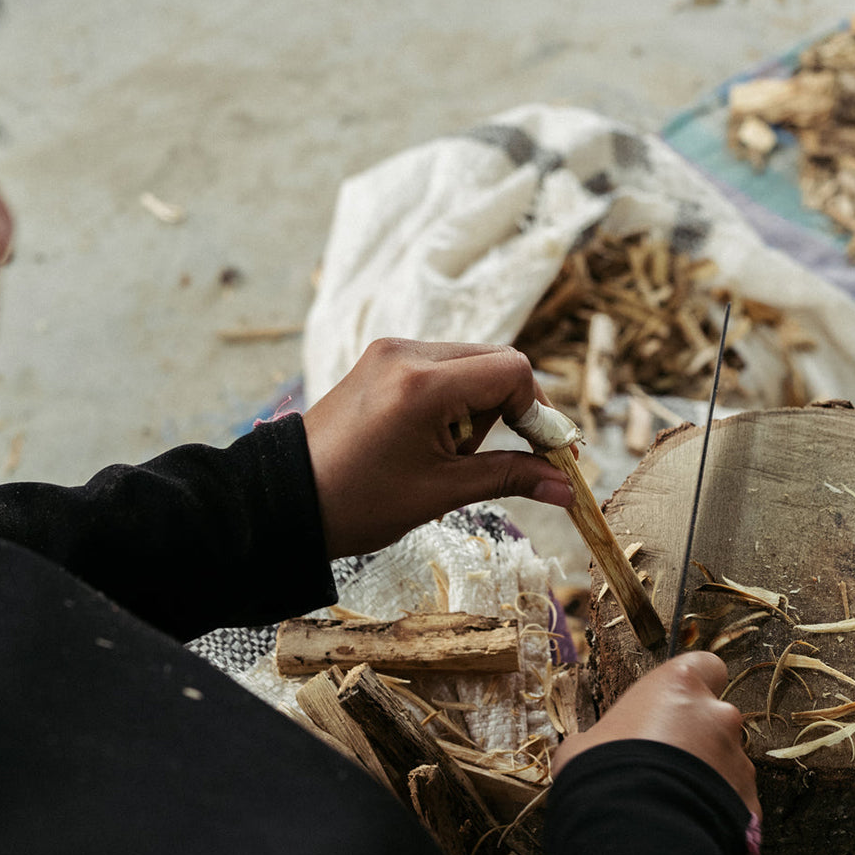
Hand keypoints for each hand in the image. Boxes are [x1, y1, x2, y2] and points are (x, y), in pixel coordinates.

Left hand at [302, 338, 573, 559]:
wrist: (288, 500)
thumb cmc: (358, 503)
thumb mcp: (441, 492)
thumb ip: (509, 478)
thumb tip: (566, 487)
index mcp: (422, 383)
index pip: (511, 371)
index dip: (537, 413)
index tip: (545, 454)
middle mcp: (406, 353)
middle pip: (495, 361)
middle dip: (510, 410)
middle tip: (497, 457)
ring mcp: (390, 352)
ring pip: (470, 363)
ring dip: (479, 406)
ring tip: (446, 453)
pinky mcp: (380, 361)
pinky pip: (440, 368)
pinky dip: (453, 400)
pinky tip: (431, 438)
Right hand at [552, 652, 760, 817]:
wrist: (637, 834)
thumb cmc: (604, 771)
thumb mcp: (586, 742)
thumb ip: (608, 735)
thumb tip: (592, 749)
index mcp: (678, 686)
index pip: (706, 665)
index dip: (694, 683)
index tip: (676, 701)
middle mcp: (718, 716)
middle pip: (714, 718)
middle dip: (696, 739)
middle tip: (663, 764)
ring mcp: (739, 762)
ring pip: (726, 763)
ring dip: (706, 777)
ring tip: (672, 802)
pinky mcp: (752, 805)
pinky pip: (733, 802)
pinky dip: (716, 811)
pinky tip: (686, 825)